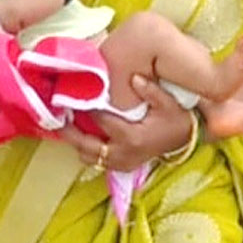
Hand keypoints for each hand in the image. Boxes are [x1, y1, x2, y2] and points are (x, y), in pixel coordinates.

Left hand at [57, 75, 190, 170]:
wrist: (186, 140)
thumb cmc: (177, 120)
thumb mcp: (169, 103)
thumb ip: (152, 91)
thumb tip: (134, 77)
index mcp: (132, 136)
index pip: (101, 120)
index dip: (85, 107)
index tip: (71, 94)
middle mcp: (122, 153)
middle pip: (86, 145)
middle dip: (69, 132)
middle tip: (56, 117)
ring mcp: (121, 162)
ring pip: (88, 156)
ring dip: (76, 142)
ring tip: (66, 124)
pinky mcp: (121, 166)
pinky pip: (96, 161)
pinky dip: (86, 149)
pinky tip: (80, 134)